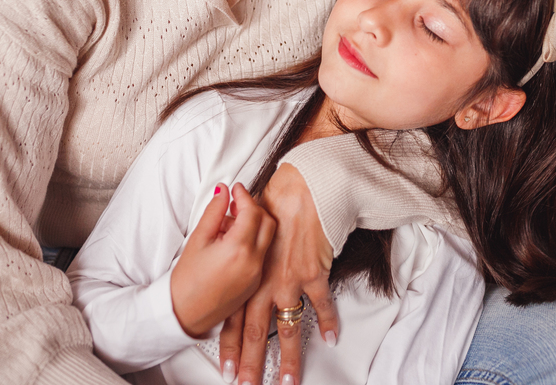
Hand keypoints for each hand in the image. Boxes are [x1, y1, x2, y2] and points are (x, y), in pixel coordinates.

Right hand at [169, 183, 274, 337]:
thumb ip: (213, 212)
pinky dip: (252, 243)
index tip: (234, 189)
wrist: (183, 315)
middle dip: (253, 209)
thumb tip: (222, 191)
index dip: (244, 195)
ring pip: (266, 239)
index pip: (252, 211)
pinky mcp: (255, 284)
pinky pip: (261, 255)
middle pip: (267, 222)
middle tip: (234, 204)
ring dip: (253, 226)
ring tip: (226, 227)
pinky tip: (231, 244)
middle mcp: (254, 262)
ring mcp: (257, 275)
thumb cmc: (186, 281)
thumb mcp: (197, 240)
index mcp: (239, 249)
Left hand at [218, 164, 337, 384]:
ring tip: (287, 381)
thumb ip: (240, 252)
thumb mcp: (246, 229)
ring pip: (287, 328)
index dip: (228, 348)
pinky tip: (330, 339)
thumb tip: (234, 264)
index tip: (225, 371)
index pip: (231, 320)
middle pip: (255, 333)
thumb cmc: (274, 203)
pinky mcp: (313, 275)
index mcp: (245, 275)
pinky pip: (320, 305)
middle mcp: (263, 283)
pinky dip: (327, 323)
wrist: (302, 190)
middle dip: (251, 364)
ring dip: (288, 358)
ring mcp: (288, 281)